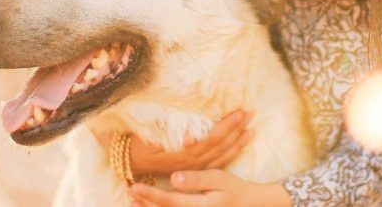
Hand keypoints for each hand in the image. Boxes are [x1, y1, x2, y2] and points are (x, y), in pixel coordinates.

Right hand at [96, 110, 252, 175]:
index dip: (227, 126)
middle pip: (220, 146)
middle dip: (237, 130)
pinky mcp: (192, 168)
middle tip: (251, 115)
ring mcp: (193, 166)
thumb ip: (171, 136)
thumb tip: (192, 137)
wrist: (127, 160)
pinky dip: (229, 153)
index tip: (240, 113)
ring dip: (237, 142)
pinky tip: (238, 145)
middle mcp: (192, 161)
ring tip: (251, 130)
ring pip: (221, 155)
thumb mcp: (151, 137)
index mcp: (184, 152)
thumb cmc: (138, 142)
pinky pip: (216, 162)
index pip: (212, 138)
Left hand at [128, 169, 291, 206]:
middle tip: (129, 192)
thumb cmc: (235, 189)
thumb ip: (196, 179)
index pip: (168, 201)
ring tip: (135, 201)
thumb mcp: (219, 179)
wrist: (251, 205)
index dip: (150, 194)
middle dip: (145, 203)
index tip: (134, 187)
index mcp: (200, 206)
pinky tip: (152, 206)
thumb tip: (174, 178)